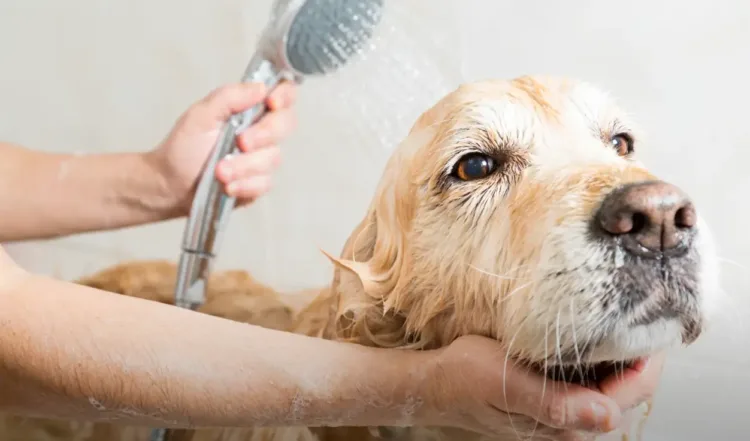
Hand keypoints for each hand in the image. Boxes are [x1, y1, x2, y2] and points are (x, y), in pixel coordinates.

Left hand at [148, 82, 297, 212]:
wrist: (171, 184)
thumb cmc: (184, 147)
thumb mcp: (201, 115)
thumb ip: (230, 97)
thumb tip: (261, 88)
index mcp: (250, 108)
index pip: (283, 94)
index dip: (285, 95)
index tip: (271, 103)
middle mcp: (262, 131)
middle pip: (286, 124)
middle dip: (264, 134)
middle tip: (241, 142)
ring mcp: (262, 158)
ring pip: (273, 158)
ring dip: (244, 166)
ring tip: (219, 172)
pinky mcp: (259, 183)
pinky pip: (265, 183)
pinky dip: (245, 185)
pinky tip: (227, 186)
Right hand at [419, 335, 660, 438]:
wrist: (434, 382)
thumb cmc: (463, 379)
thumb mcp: (505, 382)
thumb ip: (555, 403)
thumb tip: (607, 416)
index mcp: (563, 423)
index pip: (629, 394)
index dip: (648, 360)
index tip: (655, 323)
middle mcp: (568, 424)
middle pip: (626, 390)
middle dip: (638, 354)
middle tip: (645, 312)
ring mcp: (561, 412)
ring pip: (611, 384)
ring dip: (620, 355)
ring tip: (625, 318)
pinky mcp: (551, 399)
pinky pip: (590, 381)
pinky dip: (599, 357)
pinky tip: (593, 335)